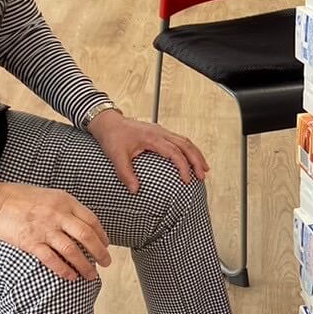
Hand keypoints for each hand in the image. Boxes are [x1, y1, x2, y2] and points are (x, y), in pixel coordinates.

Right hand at [0, 175, 111, 281]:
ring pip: (72, 251)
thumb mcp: (49, 195)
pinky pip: (52, 260)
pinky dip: (63, 270)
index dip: (102, 235)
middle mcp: (58, 214)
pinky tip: (70, 277)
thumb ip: (65, 207)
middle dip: (100, 253)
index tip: (106, 245)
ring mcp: (44, 229)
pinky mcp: (30, 242)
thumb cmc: (19, 197)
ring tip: (91, 276)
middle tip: (106, 263)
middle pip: (86, 236)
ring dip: (85, 266)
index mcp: (65, 201)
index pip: (91, 220)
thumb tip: (81, 222)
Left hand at [87, 110, 208, 191]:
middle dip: (197, 160)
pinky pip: (180, 140)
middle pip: (186, 145)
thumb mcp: (116, 157)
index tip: (187, 180)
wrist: (108, 122)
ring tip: (204, 168)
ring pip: (185, 141)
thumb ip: (125, 174)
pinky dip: (189, 150)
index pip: (174, 152)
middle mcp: (160, 132)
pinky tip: (192, 158)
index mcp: (152, 137)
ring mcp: (161, 131)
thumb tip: (135, 191)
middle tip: (203, 175)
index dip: (183, 167)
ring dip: (196, 154)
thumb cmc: (112, 137)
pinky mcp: (160, 133)